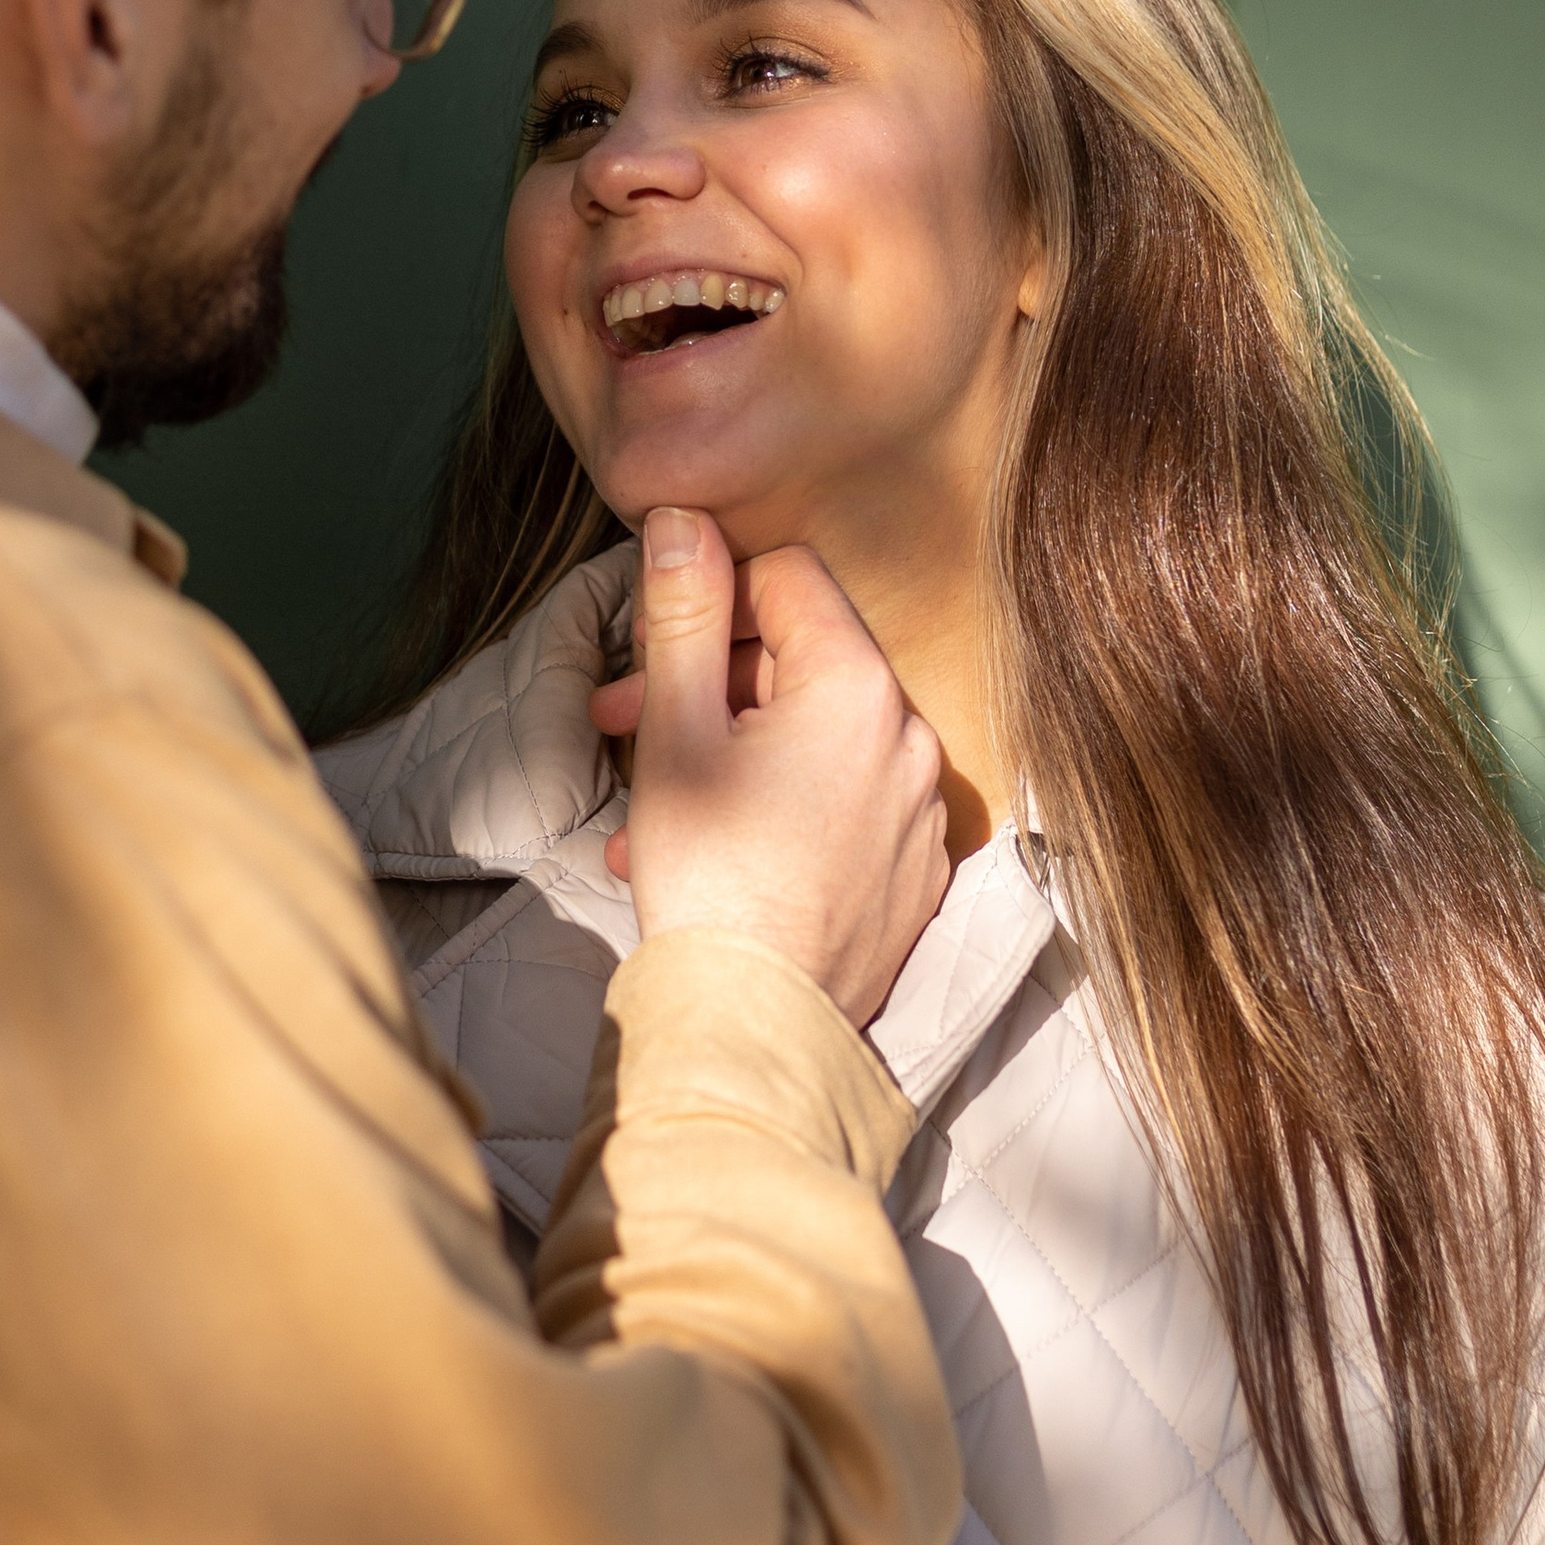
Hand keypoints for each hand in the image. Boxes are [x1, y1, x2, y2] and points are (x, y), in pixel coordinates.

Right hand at [598, 508, 949, 1028]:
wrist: (757, 1024)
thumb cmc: (709, 876)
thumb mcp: (675, 731)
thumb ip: (685, 615)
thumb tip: (683, 520)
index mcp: (857, 687)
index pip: (790, 578)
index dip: (713, 600)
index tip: (657, 653)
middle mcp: (910, 739)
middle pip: (805, 660)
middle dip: (709, 683)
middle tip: (624, 724)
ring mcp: (921, 810)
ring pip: (818, 738)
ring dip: (734, 750)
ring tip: (659, 806)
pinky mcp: (916, 870)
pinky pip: (845, 806)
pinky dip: (783, 808)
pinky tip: (718, 849)